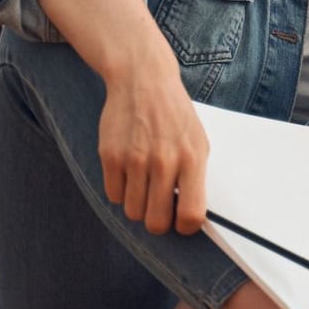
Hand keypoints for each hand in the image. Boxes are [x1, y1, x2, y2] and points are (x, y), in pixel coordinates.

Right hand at [99, 60, 208, 235]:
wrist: (144, 81)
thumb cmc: (175, 116)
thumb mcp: (198, 141)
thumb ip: (195, 177)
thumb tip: (189, 215)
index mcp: (192, 159)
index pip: (191, 214)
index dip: (186, 227)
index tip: (182, 223)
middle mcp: (163, 161)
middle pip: (156, 221)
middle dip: (158, 223)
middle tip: (159, 211)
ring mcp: (134, 159)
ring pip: (132, 211)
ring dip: (138, 206)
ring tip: (144, 188)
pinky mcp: (110, 156)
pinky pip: (113, 195)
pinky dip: (121, 192)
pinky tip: (129, 175)